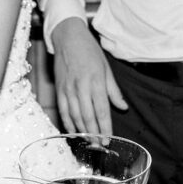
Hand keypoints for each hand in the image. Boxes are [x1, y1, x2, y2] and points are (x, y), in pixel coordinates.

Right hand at [50, 17, 126, 135]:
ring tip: (89, 142)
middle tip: (100, 145)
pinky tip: (74, 132)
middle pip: (88, 116)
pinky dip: (68, 123)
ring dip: (82, 131)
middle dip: (94, 133)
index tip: (109, 139)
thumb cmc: (89, 51)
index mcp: (96, 81)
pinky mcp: (59, 90)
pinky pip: (63, 111)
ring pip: (75, 116)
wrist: (67, 38)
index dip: (105, 127)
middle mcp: (81, 86)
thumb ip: (113, 90)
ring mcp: (68, 89)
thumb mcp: (106, 68)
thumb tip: (122, 107)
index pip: (102, 110)